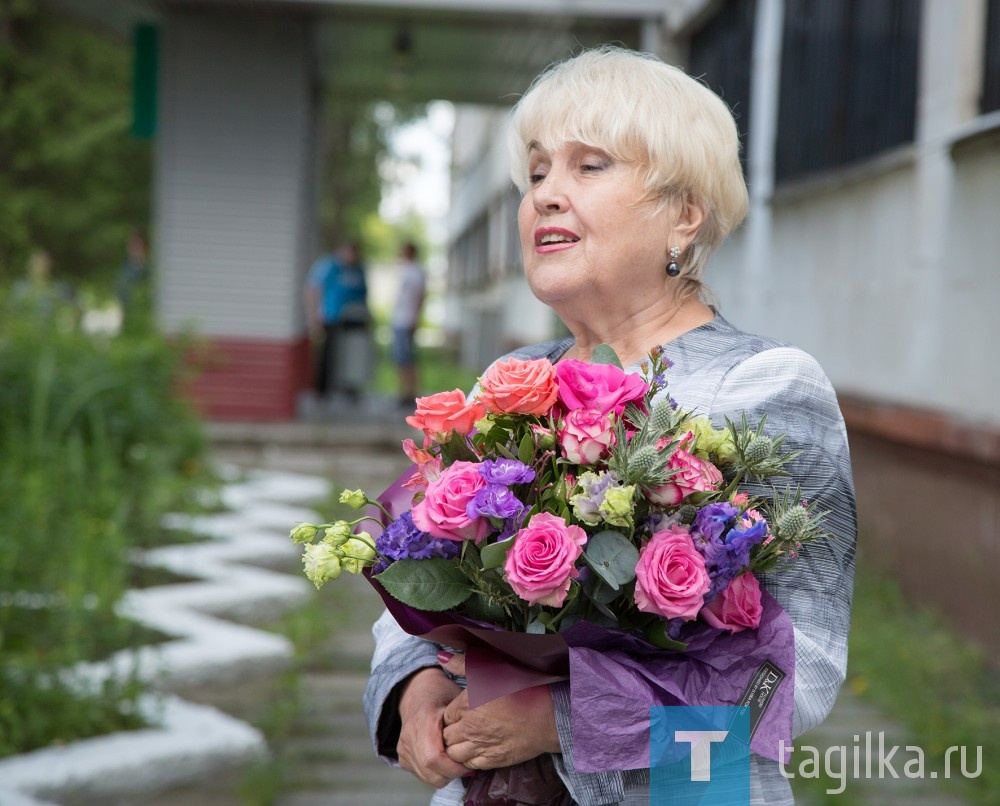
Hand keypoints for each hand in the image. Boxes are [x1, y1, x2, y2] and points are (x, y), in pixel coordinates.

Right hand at [396, 667, 468, 787]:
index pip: (434, 757)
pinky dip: (436, 773)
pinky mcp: (402, 757)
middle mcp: (409, 736)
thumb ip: (465, 719)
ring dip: (445, 775)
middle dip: (452, 774)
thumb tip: (482, 736)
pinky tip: (444, 760)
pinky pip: (422, 775)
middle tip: (465, 765)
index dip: (453, 767)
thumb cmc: (440, 694)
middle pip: (431, 772)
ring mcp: (404, 748)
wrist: (416, 693)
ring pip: (427, 777)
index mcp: (423, 721)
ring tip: (455, 761)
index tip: (468, 762)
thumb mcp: (456, 699)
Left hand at [439, 651, 560, 770]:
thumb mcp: (491, 668)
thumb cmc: (522, 687)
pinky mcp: (494, 760)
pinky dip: (470, 759)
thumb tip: (440, 657)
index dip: (452, 714)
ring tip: (469, 739)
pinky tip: (479, 749)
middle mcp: (470, 727)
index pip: (445, 716)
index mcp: (466, 703)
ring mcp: (481, 746)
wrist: (549, 714)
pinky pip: (471, 765)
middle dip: (451, 732)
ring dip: (458, 748)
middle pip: (446, 737)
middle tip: (463, 726)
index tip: (461, 713)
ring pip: (455, 754)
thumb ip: (462, 663)